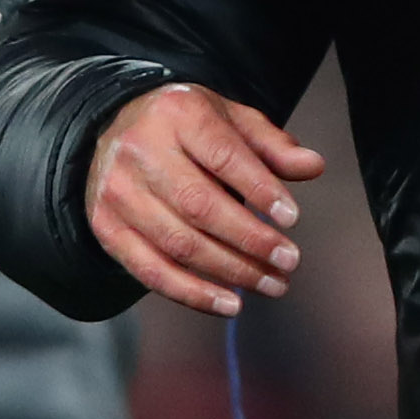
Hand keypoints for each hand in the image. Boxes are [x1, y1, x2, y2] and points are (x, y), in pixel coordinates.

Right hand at [89, 84, 326, 316]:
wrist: (114, 129)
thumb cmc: (186, 127)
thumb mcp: (230, 119)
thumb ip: (272, 145)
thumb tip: (314, 166)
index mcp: (178, 114)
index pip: (223, 155)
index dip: (260, 189)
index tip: (292, 218)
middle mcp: (141, 151)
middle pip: (200, 205)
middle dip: (250, 240)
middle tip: (289, 262)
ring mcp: (118, 192)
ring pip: (178, 243)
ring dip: (230, 271)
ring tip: (271, 283)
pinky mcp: (106, 227)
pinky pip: (150, 271)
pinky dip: (193, 294)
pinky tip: (230, 304)